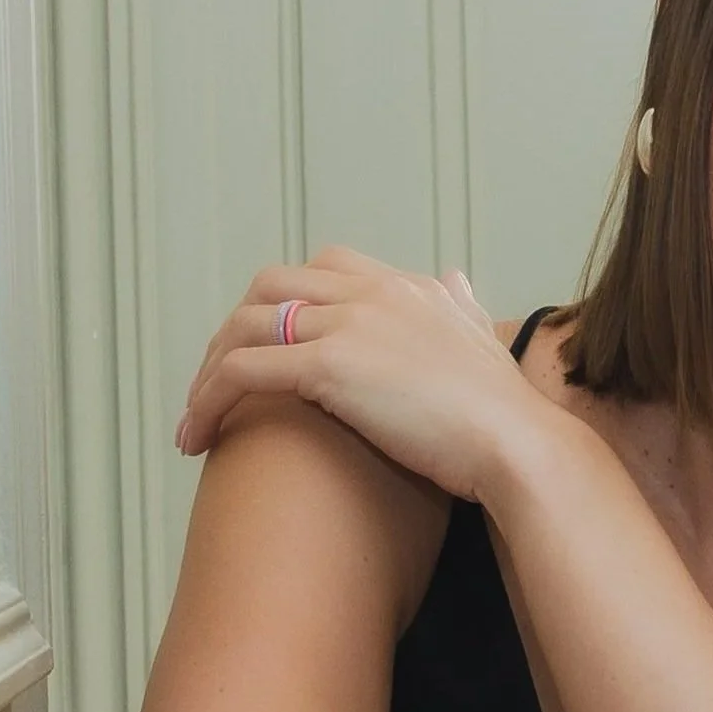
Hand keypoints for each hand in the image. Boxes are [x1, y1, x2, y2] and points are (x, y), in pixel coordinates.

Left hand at [175, 246, 555, 501]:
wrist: (516, 443)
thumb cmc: (504, 413)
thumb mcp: (484, 341)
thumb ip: (461, 306)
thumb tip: (454, 278)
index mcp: (405, 287)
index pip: (324, 268)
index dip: (286, 305)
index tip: (273, 351)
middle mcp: (371, 292)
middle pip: (271, 286)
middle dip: (236, 331)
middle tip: (221, 384)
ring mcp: (347, 324)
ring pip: (245, 326)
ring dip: (208, 369)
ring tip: (197, 419)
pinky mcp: (328, 366)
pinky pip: (241, 371)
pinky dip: (207, 400)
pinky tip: (198, 437)